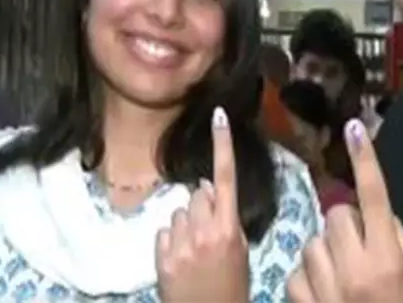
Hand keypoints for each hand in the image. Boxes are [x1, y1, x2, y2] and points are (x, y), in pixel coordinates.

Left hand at [156, 107, 248, 302]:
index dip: (223, 145)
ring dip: (186, 223)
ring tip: (195, 250)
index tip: (218, 116)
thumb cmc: (232, 287)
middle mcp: (203, 232)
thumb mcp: (240, 251)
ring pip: (179, 212)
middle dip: (202, 205)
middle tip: (210, 231)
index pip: (226, 178)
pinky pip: (164, 230)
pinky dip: (171, 240)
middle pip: (197, 194)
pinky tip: (181, 259)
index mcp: (228, 229)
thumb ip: (226, 218)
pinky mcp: (161, 257)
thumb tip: (208, 189)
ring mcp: (180, 244)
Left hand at [287, 119, 402, 302]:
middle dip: (347, 224)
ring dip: (326, 251)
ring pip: (313, 240)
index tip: (355, 127)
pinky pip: (296, 271)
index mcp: (389, 259)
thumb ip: (402, 241)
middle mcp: (354, 269)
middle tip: (359, 245)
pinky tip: (322, 294)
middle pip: (337, 215)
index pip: (375, 197)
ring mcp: (324, 289)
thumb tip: (379, 212)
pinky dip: (308, 277)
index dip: (366, 160)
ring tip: (340, 276)